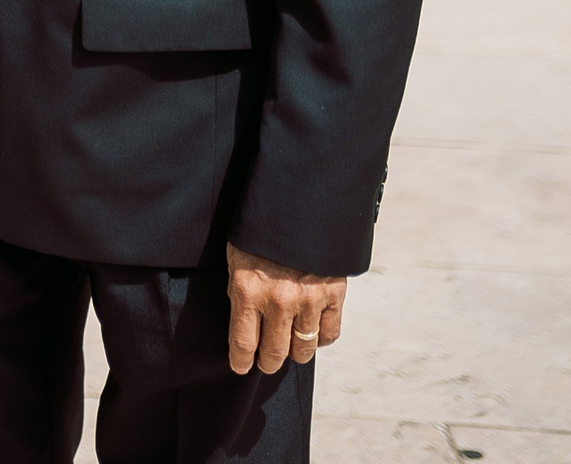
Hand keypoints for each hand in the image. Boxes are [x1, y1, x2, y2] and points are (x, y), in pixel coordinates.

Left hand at [225, 243, 343, 372]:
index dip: (241, 361)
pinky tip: (312, 334)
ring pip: (303, 348)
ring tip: (289, 351)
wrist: (298, 204)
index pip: (243, 343)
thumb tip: (243, 319)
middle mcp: (278, 301)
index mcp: (248, 291)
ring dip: (295, 354)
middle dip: (267, 362)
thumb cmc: (260, 230)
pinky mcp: (333, 295)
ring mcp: (308, 300)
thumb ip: (240, 289)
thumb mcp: (236, 257)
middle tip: (265, 362)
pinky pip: (329, 333)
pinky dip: (320, 339)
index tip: (241, 367)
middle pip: (274, 352)